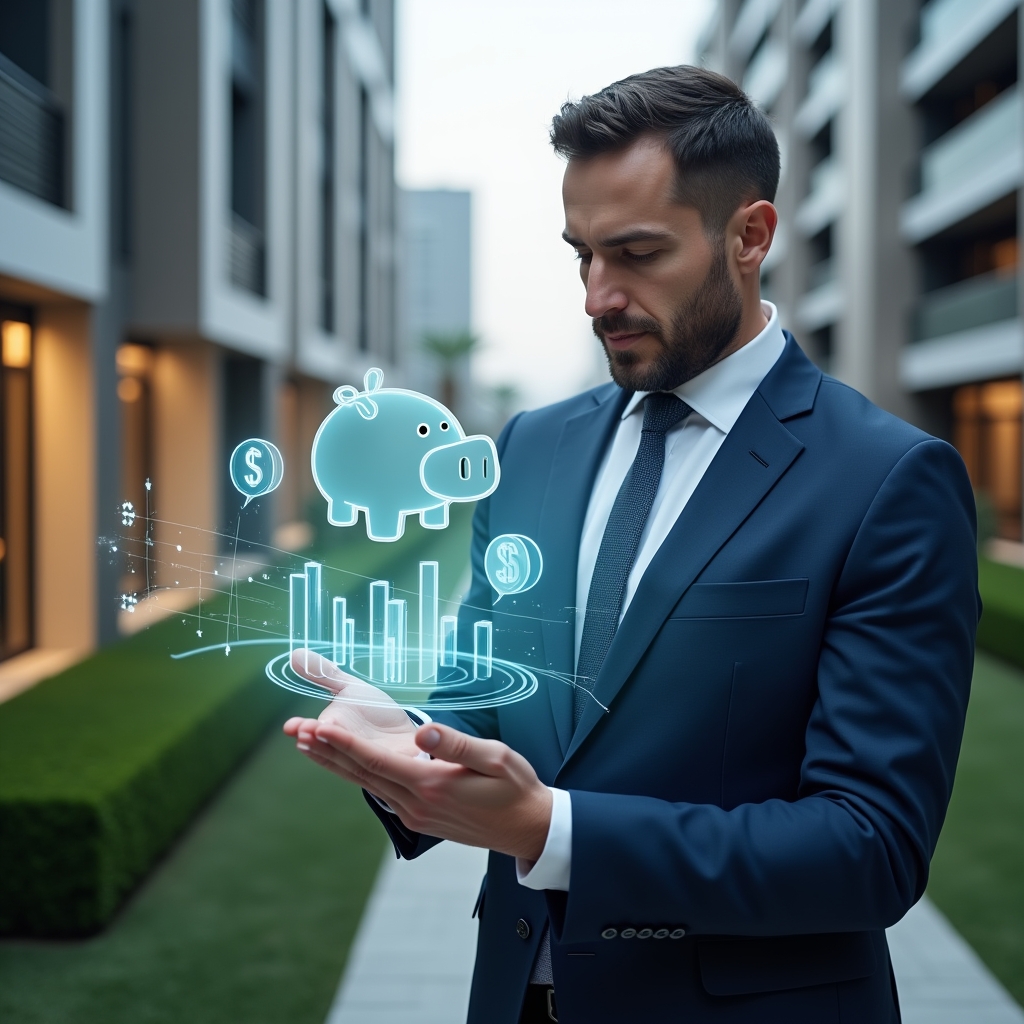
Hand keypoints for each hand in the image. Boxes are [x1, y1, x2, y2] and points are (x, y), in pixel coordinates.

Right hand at [282, 649, 419, 760]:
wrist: (408, 732)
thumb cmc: (375, 713)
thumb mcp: (350, 689)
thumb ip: (325, 675)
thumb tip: (295, 653)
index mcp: (335, 731)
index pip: (314, 734)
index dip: (304, 731)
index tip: (292, 726)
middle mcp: (348, 749)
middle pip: (330, 749)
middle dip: (317, 741)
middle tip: (305, 731)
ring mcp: (371, 760)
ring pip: (353, 760)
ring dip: (338, 749)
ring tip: (326, 732)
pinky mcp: (396, 765)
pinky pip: (386, 765)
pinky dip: (378, 761)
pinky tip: (372, 754)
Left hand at [282, 650, 551, 860]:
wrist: (527, 828)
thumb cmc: (515, 788)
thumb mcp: (496, 758)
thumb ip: (457, 744)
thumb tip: (424, 732)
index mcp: (431, 785)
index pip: (377, 761)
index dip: (345, 743)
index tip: (318, 727)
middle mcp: (416, 804)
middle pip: (362, 775)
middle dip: (327, 752)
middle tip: (296, 732)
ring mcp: (416, 814)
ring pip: (367, 785)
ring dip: (336, 764)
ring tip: (308, 746)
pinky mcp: (420, 817)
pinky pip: (381, 792)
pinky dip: (358, 775)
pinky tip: (347, 765)